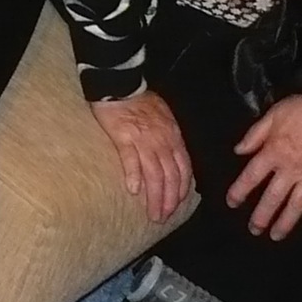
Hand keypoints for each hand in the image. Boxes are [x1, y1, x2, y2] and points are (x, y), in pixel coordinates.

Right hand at [87, 91, 193, 221]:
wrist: (119, 84)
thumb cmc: (140, 101)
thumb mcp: (164, 118)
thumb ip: (169, 139)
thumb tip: (172, 161)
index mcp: (173, 136)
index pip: (182, 168)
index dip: (181, 190)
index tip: (176, 206)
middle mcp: (162, 141)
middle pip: (170, 176)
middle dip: (169, 200)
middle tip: (162, 217)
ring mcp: (143, 139)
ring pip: (154, 173)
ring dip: (155, 196)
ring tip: (152, 213)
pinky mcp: (123, 137)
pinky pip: (131, 160)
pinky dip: (134, 176)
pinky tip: (133, 191)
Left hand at [226, 76, 301, 239]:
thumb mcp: (272, 116)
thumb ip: (254, 135)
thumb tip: (238, 151)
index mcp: (274, 154)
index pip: (252, 177)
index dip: (239, 191)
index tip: (232, 203)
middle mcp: (291, 169)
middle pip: (273, 198)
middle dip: (262, 216)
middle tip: (254, 230)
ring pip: (297, 204)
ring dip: (287, 222)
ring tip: (277, 235)